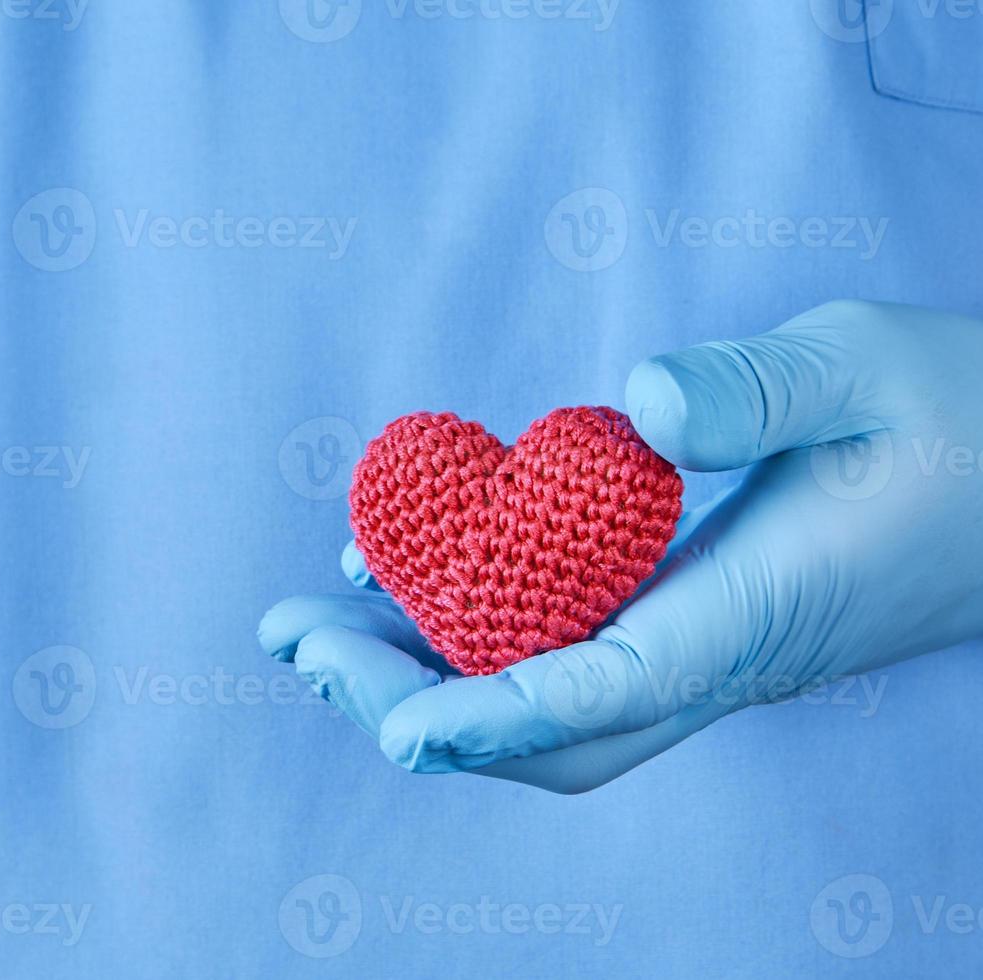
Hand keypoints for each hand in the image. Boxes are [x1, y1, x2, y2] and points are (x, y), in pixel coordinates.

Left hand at [259, 301, 982, 792]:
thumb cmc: (956, 418)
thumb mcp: (863, 366)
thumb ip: (760, 389)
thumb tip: (639, 408)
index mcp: (759, 608)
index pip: (610, 688)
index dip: (496, 714)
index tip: (389, 724)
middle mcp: (717, 651)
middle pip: (548, 729)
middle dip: (414, 703)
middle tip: (294, 642)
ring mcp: (700, 645)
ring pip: (547, 705)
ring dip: (429, 676)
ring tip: (320, 623)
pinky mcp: (689, 620)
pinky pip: (568, 654)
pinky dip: (481, 636)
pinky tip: (422, 581)